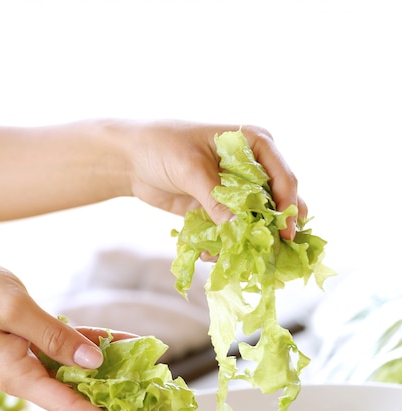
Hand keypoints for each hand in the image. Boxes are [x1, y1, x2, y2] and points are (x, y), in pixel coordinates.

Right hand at [0, 262, 140, 410]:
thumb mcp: (13, 310)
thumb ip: (53, 337)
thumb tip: (94, 362)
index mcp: (17, 375)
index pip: (70, 408)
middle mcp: (28, 374)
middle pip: (79, 400)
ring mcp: (33, 359)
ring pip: (83, 373)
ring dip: (115, 376)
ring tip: (148, 385)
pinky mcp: (38, 341)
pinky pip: (75, 347)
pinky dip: (101, 344)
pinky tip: (127, 344)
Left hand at [126, 121, 306, 239]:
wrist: (131, 158)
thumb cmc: (162, 146)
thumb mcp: (192, 170)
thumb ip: (217, 200)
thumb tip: (240, 231)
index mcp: (255, 145)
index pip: (284, 179)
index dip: (288, 207)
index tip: (286, 234)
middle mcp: (251, 168)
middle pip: (276, 205)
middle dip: (272, 231)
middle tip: (271, 254)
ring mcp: (236, 191)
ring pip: (254, 223)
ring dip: (245, 243)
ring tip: (230, 258)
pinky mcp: (219, 209)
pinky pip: (231, 233)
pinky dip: (223, 247)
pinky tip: (207, 254)